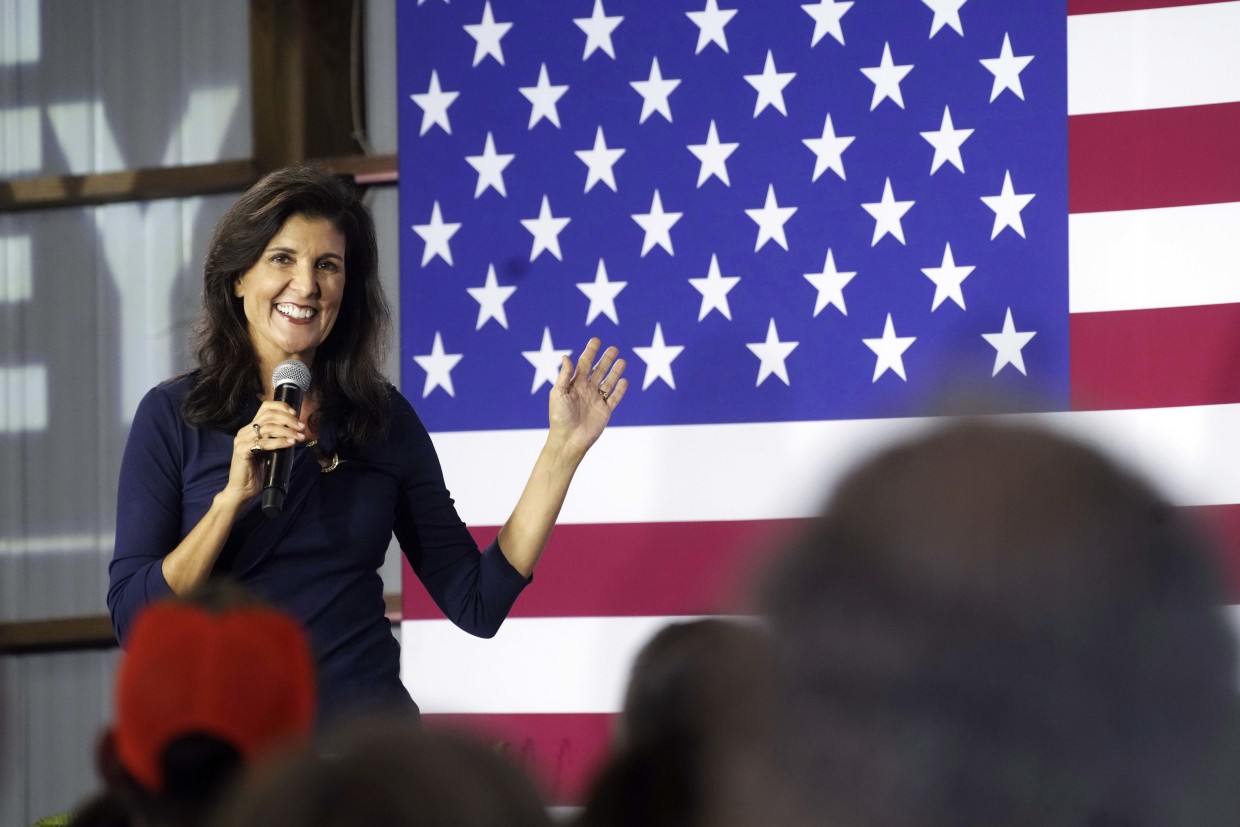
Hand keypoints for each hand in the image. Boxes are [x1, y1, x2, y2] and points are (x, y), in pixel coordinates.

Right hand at [221, 401, 306, 504]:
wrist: (242, 490)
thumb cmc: (258, 471)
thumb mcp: (271, 451)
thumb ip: (278, 439)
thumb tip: (298, 432)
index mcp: (252, 428)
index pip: (265, 407)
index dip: (281, 407)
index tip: (296, 413)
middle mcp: (245, 431)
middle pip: (268, 416)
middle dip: (288, 420)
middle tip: (302, 427)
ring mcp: (242, 440)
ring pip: (267, 428)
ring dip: (287, 431)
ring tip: (300, 437)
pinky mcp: (242, 451)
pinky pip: (263, 443)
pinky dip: (279, 442)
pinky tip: (290, 444)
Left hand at [548, 338, 626, 456]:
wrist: (568, 440)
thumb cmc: (559, 417)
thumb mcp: (558, 393)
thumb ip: (564, 375)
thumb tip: (567, 355)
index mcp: (575, 384)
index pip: (584, 364)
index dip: (590, 352)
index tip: (596, 340)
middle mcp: (586, 390)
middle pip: (599, 370)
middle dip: (606, 359)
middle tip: (613, 348)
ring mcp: (596, 400)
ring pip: (608, 382)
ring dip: (615, 372)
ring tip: (622, 361)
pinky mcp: (605, 411)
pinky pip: (614, 398)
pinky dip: (620, 389)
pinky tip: (624, 381)